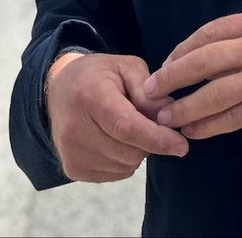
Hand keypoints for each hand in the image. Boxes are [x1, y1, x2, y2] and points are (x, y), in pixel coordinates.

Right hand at [47, 51, 188, 181]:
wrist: (60, 89)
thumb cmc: (99, 75)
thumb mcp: (127, 68)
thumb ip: (149, 91)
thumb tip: (169, 117)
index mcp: (89, 96)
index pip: (126, 126)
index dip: (156, 138)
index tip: (181, 145)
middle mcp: (75, 128)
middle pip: (128, 151)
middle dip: (149, 141)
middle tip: (148, 122)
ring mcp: (70, 153)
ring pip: (125, 165)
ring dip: (137, 151)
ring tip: (127, 127)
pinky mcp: (72, 169)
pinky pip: (115, 174)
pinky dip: (124, 161)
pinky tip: (115, 140)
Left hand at [141, 6, 241, 140]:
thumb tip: (212, 47)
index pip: (209, 32)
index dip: (182, 50)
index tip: (166, 63)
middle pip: (202, 61)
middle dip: (170, 77)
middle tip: (151, 89)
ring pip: (211, 94)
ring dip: (183, 107)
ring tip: (165, 116)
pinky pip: (230, 118)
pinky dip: (207, 126)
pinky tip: (193, 131)